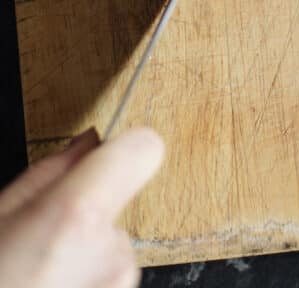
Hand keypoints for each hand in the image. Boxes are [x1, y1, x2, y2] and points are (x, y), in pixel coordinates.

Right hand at [0, 127, 162, 287]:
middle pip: (116, 214)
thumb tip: (87, 144)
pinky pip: (110, 285)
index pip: (143, 151)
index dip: (126, 148)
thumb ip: (49, 176)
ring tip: (38, 281)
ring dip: (84, 263)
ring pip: (112, 255)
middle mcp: (110, 256)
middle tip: (35, 251)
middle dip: (84, 224)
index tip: (109, 155)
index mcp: (75, 221)